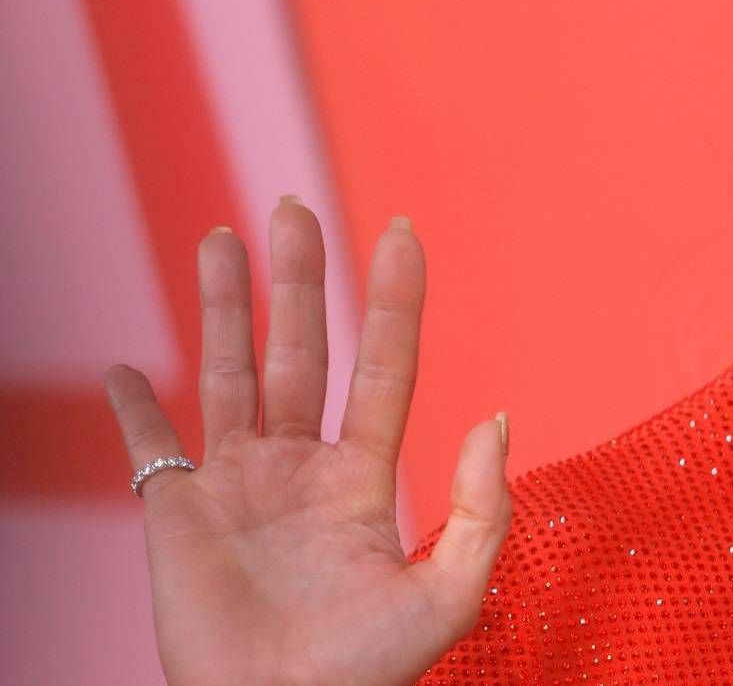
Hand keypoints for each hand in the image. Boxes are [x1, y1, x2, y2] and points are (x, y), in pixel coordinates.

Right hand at [104, 200, 511, 685]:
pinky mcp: (177, 517)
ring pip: (228, 373)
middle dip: (299, 279)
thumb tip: (497, 416)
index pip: (385, 364)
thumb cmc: (368, 672)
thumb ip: (483, 507)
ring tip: (222, 236)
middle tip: (294, 207)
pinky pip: (149, 450)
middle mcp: (301, 467)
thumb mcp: (450, 591)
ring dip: (223, 306)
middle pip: (301, 349)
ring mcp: (237, 486)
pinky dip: (129, 412)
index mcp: (365, 477)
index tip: (403, 231)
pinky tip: (121, 368)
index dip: (395, 299)